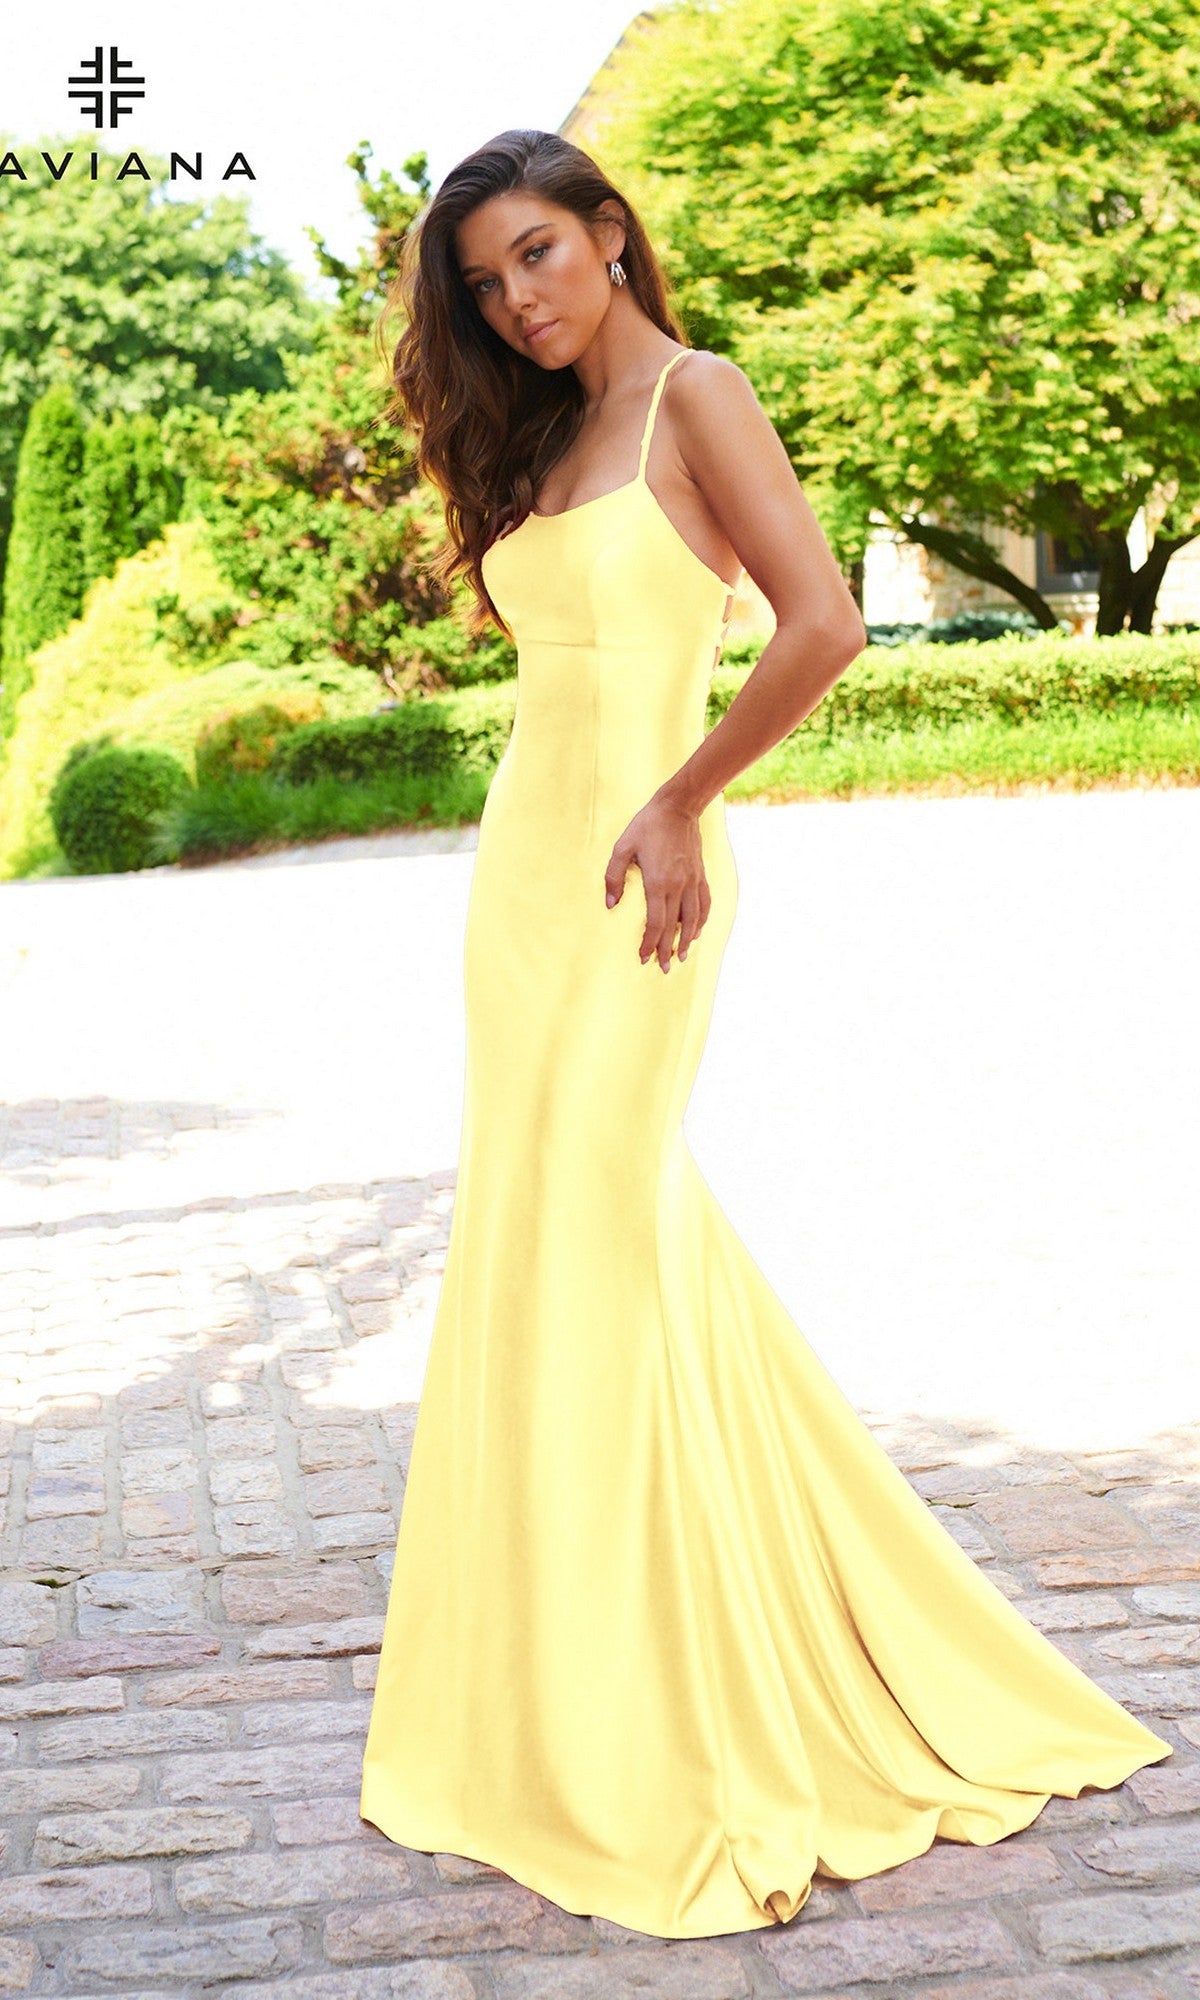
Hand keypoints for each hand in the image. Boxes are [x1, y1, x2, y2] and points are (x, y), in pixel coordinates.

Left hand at [604, 793, 710, 972]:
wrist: (678, 807)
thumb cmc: (647, 826)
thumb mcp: (622, 848)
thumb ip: (614, 877)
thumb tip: (610, 904)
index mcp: (658, 882)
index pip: (655, 922)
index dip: (649, 942)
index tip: (643, 956)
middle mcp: (678, 886)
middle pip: (673, 926)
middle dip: (666, 949)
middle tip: (662, 968)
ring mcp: (692, 881)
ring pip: (692, 919)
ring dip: (686, 941)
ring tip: (680, 958)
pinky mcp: (700, 875)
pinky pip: (704, 904)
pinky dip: (701, 921)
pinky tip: (696, 932)